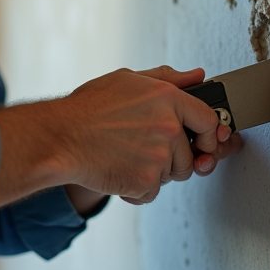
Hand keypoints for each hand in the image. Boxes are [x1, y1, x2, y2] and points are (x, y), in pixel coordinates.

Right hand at [0, 65, 242, 211]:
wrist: (60, 138)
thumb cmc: (88, 108)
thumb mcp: (128, 79)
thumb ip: (168, 78)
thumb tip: (198, 76)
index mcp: (168, 97)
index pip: (209, 120)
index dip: (209, 134)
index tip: (201, 142)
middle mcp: (168, 126)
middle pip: (193, 155)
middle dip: (176, 158)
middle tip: (148, 151)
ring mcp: (159, 156)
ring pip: (174, 175)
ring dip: (155, 173)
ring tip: (127, 157)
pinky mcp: (146, 181)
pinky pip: (153, 192)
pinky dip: (137, 190)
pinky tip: (119, 171)